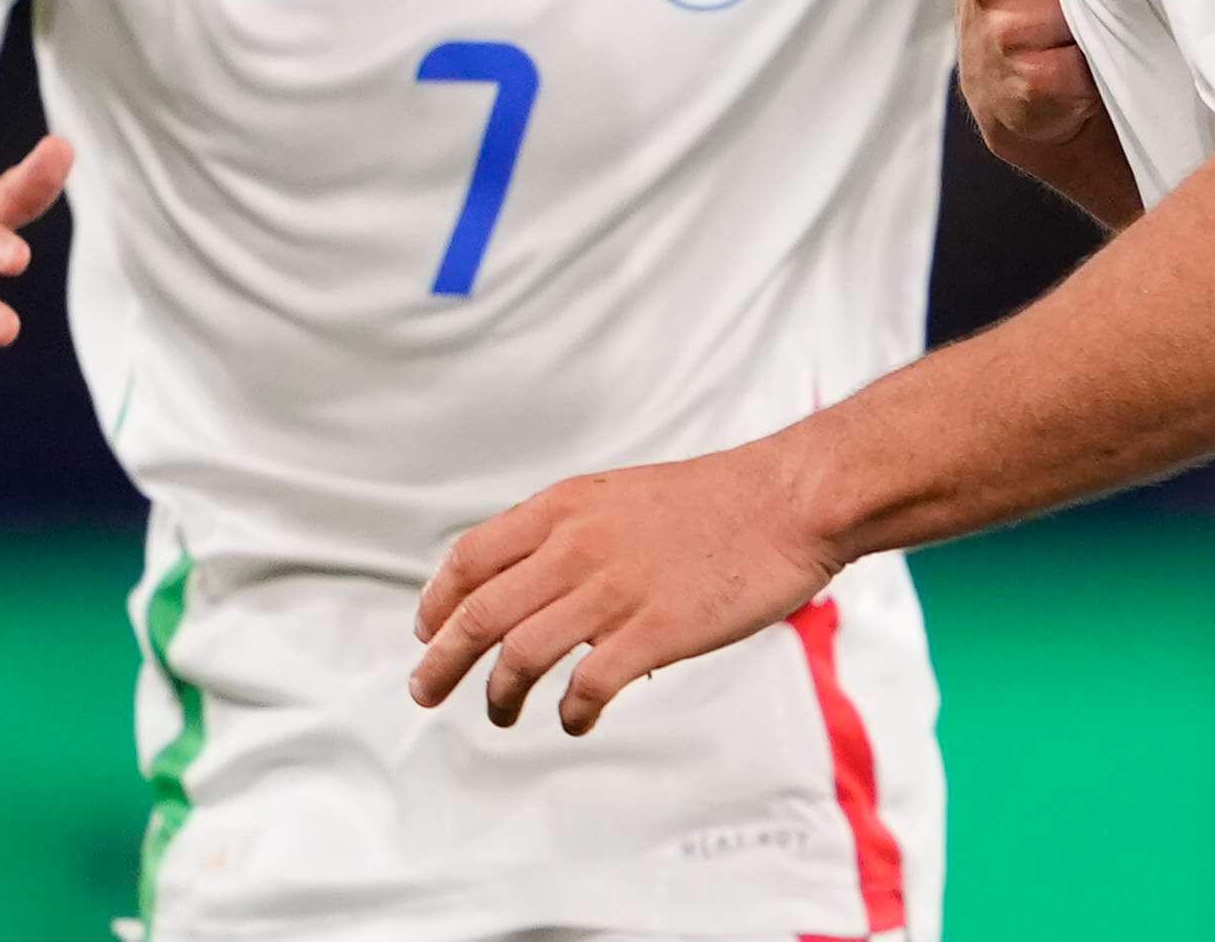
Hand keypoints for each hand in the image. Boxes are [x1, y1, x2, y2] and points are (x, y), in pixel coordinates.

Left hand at [409, 444, 839, 736]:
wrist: (789, 500)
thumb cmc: (718, 500)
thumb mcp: (622, 495)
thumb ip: (571, 532)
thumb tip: (530, 579)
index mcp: (565, 508)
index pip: (471, 557)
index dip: (438, 601)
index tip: (427, 630)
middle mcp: (576, 547)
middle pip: (479, 614)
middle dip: (441, 661)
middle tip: (425, 691)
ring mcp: (613, 590)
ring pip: (520, 655)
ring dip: (501, 695)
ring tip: (504, 714)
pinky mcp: (653, 631)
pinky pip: (587, 686)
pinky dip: (570, 712)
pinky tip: (577, 720)